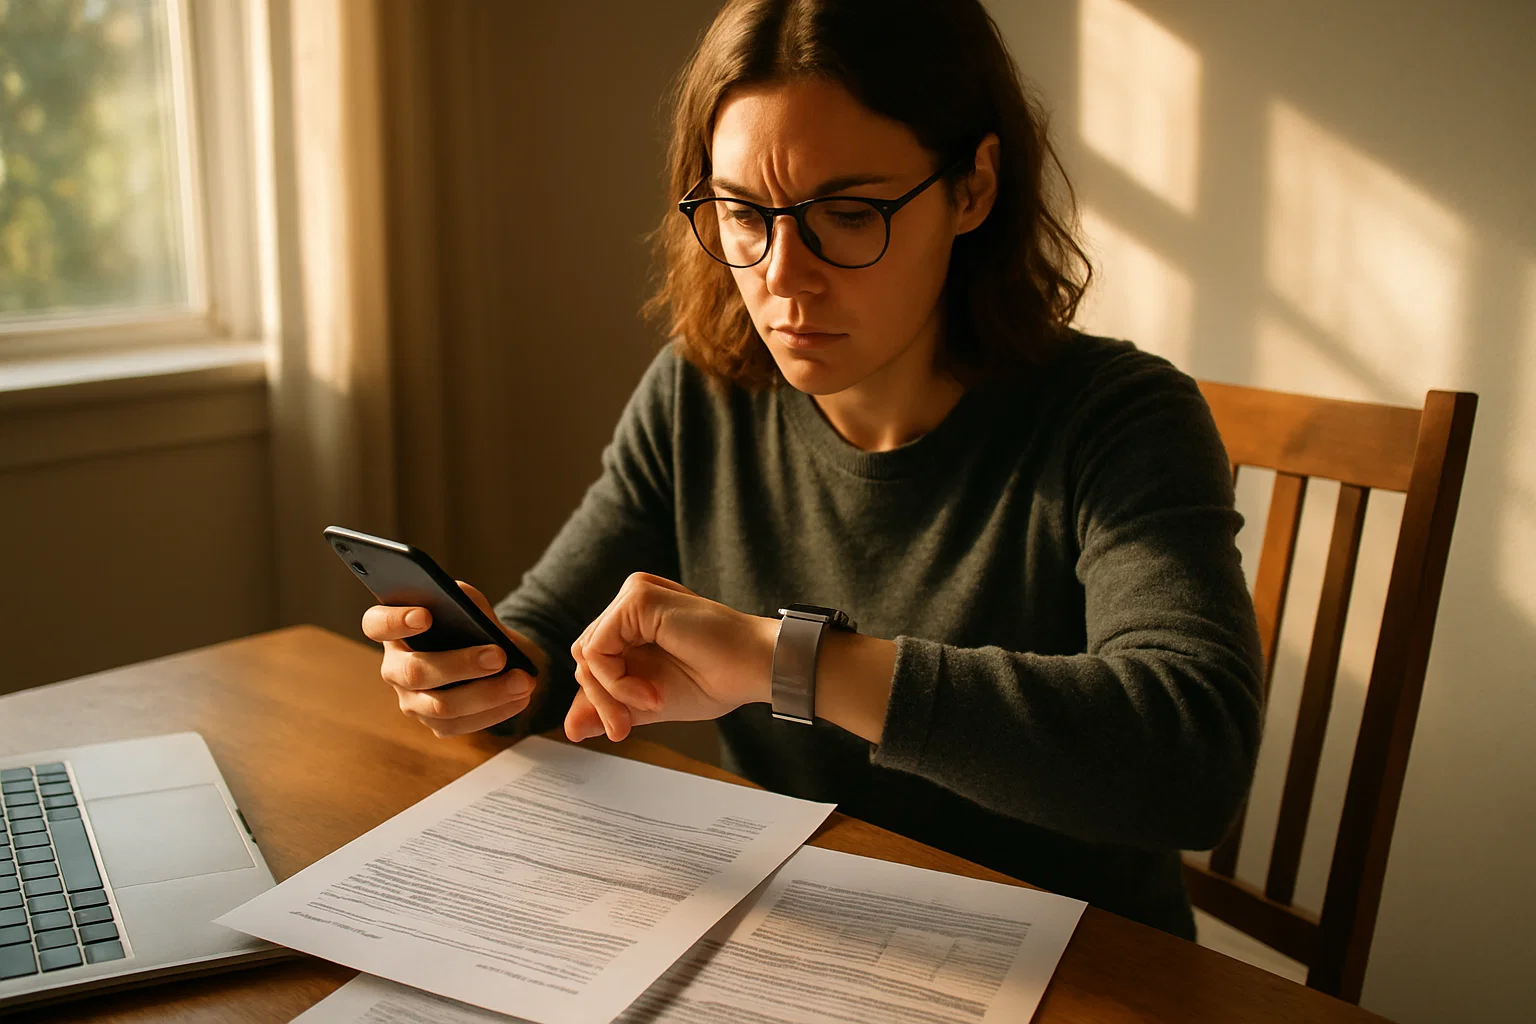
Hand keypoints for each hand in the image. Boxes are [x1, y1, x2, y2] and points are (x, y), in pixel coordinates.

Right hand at [362, 581, 546, 736]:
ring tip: (522, 681)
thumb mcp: (468, 603)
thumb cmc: (472, 623)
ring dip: (487, 694)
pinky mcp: (436, 724)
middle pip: (415, 672)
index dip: (395, 621)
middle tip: (498, 655)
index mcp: (394, 631)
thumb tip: (466, 610)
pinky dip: (496, 711)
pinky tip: (521, 698)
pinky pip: (462, 725)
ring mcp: (412, 701)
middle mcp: (395, 669)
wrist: (493, 652)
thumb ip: (462, 600)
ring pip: (441, 706)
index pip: (376, 624)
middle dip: (460, 664)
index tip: (426, 616)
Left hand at [566, 573, 776, 742]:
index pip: (592, 661)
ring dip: (611, 693)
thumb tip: (571, 727)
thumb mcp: (646, 702)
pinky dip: (617, 681)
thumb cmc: (714, 679)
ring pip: (587, 654)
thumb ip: (609, 707)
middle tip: (624, 730)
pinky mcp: (637, 597)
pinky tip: (651, 694)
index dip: (600, 700)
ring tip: (652, 706)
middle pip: (584, 657)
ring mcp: (633, 596)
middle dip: (601, 700)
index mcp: (633, 622)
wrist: (754, 669)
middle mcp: (630, 602)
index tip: (621, 732)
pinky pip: (598, 648)